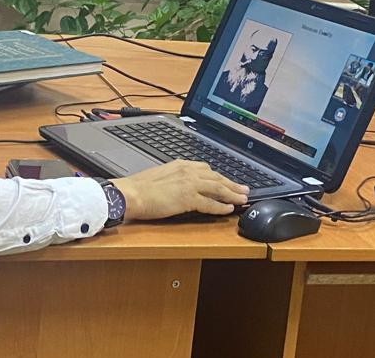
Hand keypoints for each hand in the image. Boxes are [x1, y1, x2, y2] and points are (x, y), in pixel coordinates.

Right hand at [111, 161, 248, 219]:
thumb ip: (173, 178)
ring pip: (217, 189)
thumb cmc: (138, 188)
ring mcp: (188, 184)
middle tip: (244, 189)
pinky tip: (229, 210)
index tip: (228, 181)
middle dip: (232, 184)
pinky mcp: (187, 198)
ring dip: (232, 194)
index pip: (206, 169)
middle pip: (216, 177)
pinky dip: (221, 207)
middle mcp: (187, 172)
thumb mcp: (159, 176)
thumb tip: (179, 185)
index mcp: (180, 165)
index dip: (219, 177)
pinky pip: (210, 203)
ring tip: (243, 199)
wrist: (130, 194)